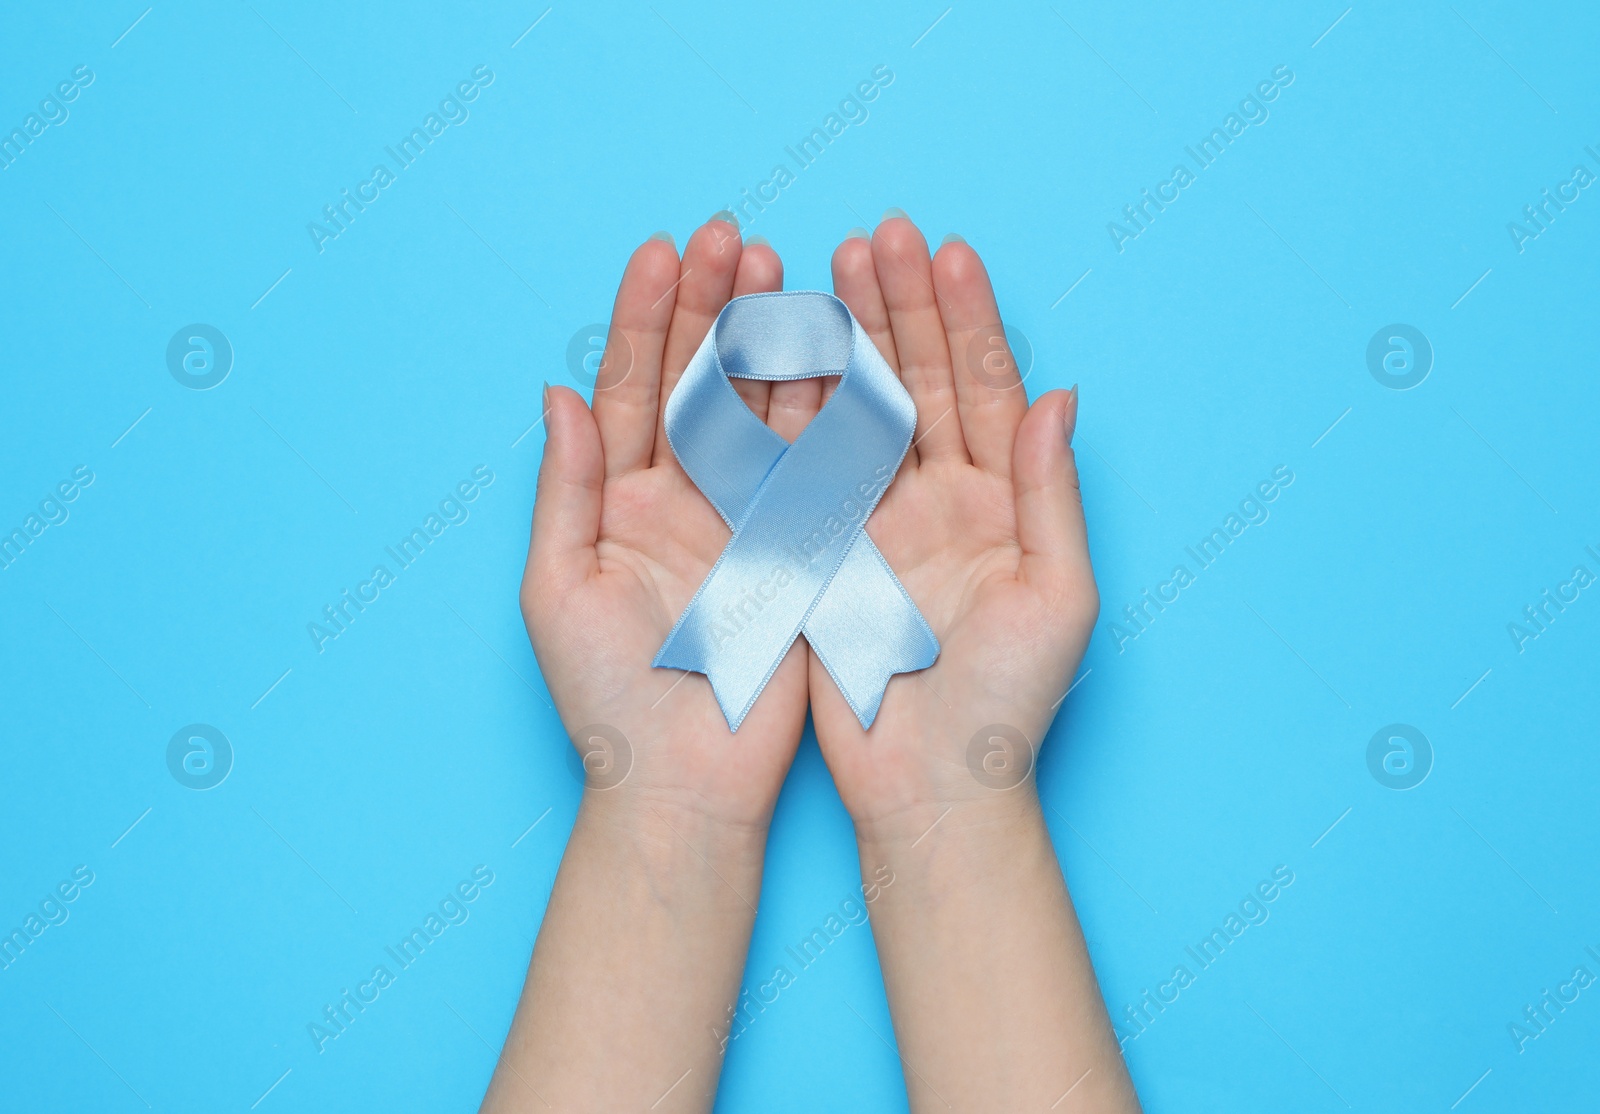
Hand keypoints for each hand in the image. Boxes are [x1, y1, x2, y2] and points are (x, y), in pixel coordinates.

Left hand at [522, 216, 810, 830]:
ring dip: (772, 342)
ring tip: (786, 274)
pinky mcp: (798, 548)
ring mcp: (744, 517)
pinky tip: (836, 350)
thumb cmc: (605, 700)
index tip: (667, 250)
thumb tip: (559, 393)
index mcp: (615, 499)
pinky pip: (813, 467)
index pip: (629, 386)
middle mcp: (681, 496)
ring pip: (761, 410)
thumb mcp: (559, 591)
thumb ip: (565, 489)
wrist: (684, 785)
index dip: (645, 317)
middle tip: (736, 240)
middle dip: (713, 308)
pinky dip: (826, 409)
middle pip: (698, 380)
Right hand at [809, 215, 1098, 830]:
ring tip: (821, 269)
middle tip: (875, 237)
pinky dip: (790, 411)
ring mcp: (877, 520)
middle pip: (918, 381)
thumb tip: (1059, 395)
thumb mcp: (1058, 599)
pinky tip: (775, 353)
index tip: (944, 252)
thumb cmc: (1010, 706)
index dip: (967, 319)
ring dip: (842, 341)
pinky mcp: (822, 551)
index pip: (986, 388)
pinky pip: (804, 468)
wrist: (931, 791)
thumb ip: (1054, 495)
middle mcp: (941, 498)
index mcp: (1003, 500)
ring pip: (857, 411)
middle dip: (898, 308)